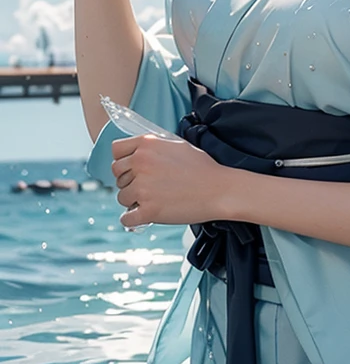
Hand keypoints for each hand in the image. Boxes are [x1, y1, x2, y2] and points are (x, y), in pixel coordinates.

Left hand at [111, 133, 234, 227]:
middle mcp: (141, 163)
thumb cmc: (202, 167)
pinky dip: (133, 219)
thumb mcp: (176, 145)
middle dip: (128, 180)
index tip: (132, 167)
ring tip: (153, 199)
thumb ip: (153, 146)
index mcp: (147, 144)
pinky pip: (126, 218)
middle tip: (146, 186)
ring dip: (133, 200)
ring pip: (121, 196)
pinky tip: (144, 214)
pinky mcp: (148, 210)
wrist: (219, 189)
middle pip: (117, 174)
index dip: (123, 160)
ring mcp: (143, 188)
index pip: (116, 150)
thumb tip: (136, 153)